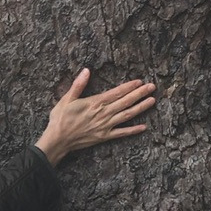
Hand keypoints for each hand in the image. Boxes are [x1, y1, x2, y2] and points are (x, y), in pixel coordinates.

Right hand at [35, 68, 156, 166]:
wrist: (58, 140)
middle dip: (140, 94)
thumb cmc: (60, 118)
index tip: (140, 81)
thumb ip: (78, 85)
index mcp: (95, 103)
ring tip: (152, 101)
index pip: (116, 92)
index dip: (129, 87)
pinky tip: (143, 127)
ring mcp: (105, 126)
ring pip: (127, 115)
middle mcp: (103, 114)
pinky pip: (122, 133)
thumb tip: (86, 70)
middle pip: (125, 102)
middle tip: (152, 87)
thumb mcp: (67, 99)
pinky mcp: (104, 136)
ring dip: (140, 108)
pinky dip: (133, 130)